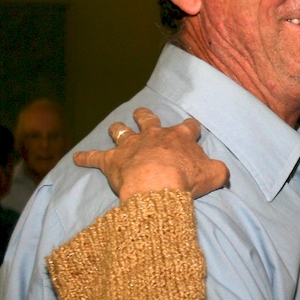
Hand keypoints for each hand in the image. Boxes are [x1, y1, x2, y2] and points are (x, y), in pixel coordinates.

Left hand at [73, 108, 228, 201]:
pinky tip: (76, 158)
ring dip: (118, 129)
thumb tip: (224, 173)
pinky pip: (94, 157)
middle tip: (143, 114)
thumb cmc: (187, 180)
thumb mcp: (214, 175)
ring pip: (121, 131)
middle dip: (146, 116)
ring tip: (115, 128)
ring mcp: (131, 146)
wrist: (157, 186)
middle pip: (148, 119)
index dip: (191, 127)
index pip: (189, 126)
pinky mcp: (111, 161)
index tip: (193, 128)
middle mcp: (153, 136)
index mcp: (179, 138)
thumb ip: (219, 171)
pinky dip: (85, 157)